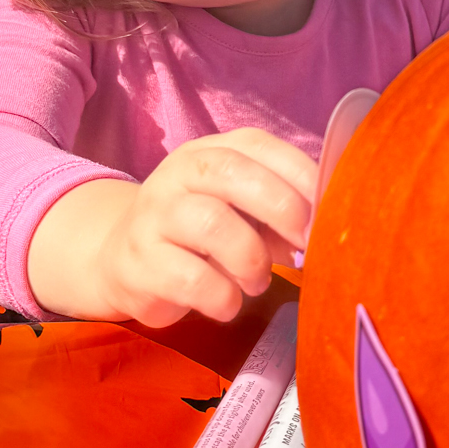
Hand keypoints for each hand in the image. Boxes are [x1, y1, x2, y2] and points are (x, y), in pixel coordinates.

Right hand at [29, 129, 316, 326]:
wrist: (121, 260)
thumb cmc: (199, 234)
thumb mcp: (239, 211)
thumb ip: (279, 211)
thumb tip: (325, 229)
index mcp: (209, 151)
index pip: (255, 145)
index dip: (298, 173)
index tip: (327, 208)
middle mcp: (178, 175)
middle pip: (231, 172)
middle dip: (281, 207)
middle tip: (304, 244)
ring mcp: (154, 216)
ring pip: (212, 223)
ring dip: (251, 259)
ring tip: (258, 281)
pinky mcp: (140, 263)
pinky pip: (192, 279)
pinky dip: (224, 297)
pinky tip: (227, 302)